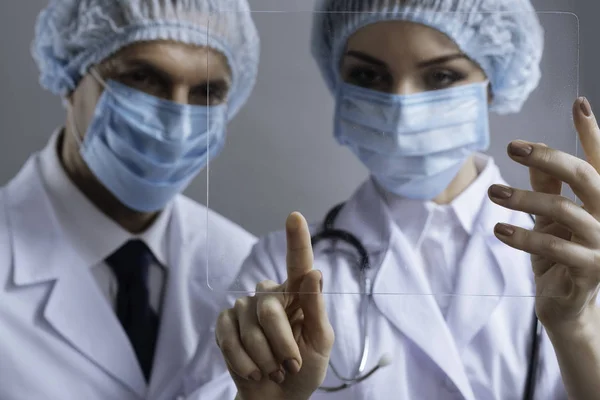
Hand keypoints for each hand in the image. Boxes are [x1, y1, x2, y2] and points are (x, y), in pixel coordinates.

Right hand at [216, 212, 333, 399]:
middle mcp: (270, 295)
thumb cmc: (304, 369)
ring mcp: (245, 308)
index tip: (294, 216)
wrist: (277, 398)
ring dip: (264, 358)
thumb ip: (315, 309)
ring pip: (249, 327)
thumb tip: (315, 272)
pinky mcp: (225, 324)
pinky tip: (253, 370)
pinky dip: (243, 362)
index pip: (298, 263)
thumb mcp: (320, 342)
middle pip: (269, 308)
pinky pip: (228, 338)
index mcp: (298, 295)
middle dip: (280, 344)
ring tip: (274, 371)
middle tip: (290, 366)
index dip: (296, 240)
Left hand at [487, 97, 599, 332]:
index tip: (577, 103)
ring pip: (564, 210)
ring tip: (492, 193)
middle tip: (512, 147)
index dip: (591, 132)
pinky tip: (499, 230)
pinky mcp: (591, 270)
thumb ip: (546, 185)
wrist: (565, 305)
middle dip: (548, 157)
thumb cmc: (558, 255)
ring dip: (523, 199)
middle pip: (586, 176)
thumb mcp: (549, 217)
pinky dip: (523, 237)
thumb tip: (533, 147)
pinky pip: (555, 248)